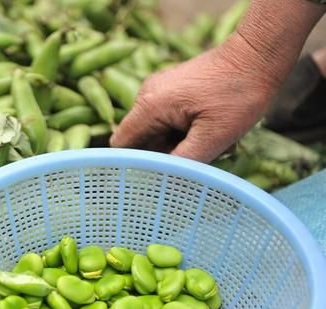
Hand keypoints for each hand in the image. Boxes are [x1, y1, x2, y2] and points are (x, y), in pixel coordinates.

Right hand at [110, 36, 281, 162]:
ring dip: (176, 144)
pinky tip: (206, 129)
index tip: (156, 177)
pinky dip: (182, 131)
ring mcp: (158, 90)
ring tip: (208, 140)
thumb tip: (161, 183)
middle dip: (163, 154)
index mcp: (149, 106)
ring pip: (155, 132)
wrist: (258, 55)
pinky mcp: (170, 89)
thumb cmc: (239, 95)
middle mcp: (146, 95)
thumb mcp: (213, 137)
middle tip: (197, 157)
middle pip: (139, 140)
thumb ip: (182, 163)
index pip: (121, 145)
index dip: (134, 164)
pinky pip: (165, 120)